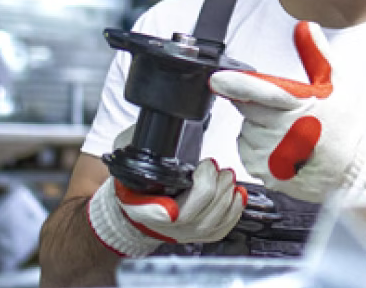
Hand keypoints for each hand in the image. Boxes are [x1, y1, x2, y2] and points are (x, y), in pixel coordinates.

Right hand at [87, 129, 246, 257]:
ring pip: (215, 217)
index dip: (184, 193)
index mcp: (144, 208)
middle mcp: (167, 225)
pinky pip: (222, 228)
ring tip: (225, 176)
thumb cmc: (136, 185)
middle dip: (213, 179)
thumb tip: (154, 128)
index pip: (163, 208)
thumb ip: (136, 148)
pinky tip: (236, 194)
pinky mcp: (200, 236)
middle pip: (200, 206)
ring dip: (226, 191)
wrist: (137, 212)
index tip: (198, 168)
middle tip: (212, 165)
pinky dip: (234, 209)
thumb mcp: (129, 164)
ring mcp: (185, 233)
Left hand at [209, 21, 365, 231]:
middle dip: (258, 103)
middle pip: (247, 106)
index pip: (261, 90)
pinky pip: (246, 150)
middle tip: (284, 111)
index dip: (237, 84)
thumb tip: (306, 27)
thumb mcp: (337, 85)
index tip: (218, 80)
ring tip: (287, 133)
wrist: (351, 173)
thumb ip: (317, 54)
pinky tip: (281, 148)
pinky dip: (257, 146)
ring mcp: (272, 154)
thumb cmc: (346, 129)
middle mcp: (282, 131)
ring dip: (258, 126)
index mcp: (298, 105)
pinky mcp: (264, 171)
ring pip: (245, 129)